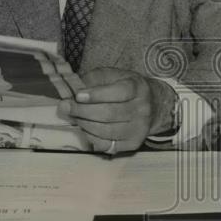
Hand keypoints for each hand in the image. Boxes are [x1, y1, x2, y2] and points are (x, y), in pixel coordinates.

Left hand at [56, 68, 175, 153]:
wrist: (153, 105)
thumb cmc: (126, 87)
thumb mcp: (113, 76)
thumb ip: (94, 80)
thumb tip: (72, 91)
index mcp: (138, 88)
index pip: (119, 92)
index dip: (96, 95)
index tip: (78, 95)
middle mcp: (142, 109)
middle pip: (109, 113)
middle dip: (83, 111)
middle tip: (67, 107)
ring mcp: (139, 128)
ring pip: (106, 131)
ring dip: (85, 124)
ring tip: (75, 117)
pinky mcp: (133, 143)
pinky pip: (107, 145)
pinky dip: (91, 137)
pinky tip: (86, 128)